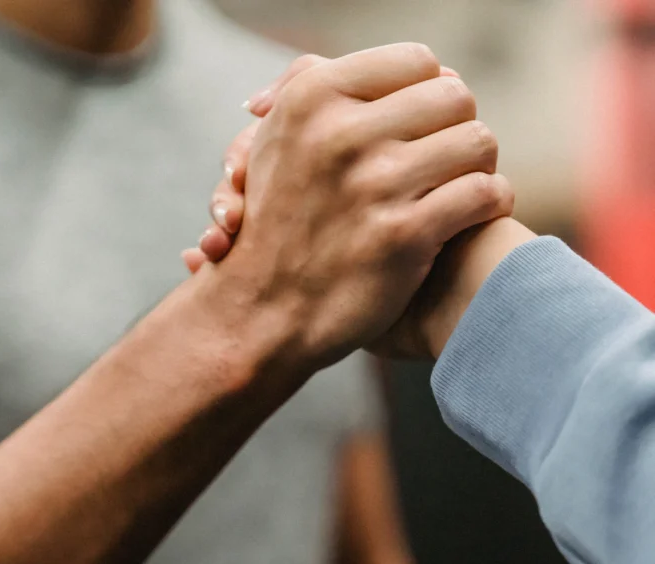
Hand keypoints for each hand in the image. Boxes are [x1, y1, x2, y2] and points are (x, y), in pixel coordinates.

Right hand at [185, 50, 512, 360]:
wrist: (263, 310)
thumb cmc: (278, 224)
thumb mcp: (276, 141)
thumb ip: (319, 88)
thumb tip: (385, 67)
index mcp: (311, 99)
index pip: (416, 61)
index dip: (430, 92)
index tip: (424, 125)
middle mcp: (341, 134)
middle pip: (455, 96)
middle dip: (457, 127)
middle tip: (446, 157)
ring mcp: (373, 185)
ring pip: (478, 141)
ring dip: (479, 165)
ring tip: (461, 185)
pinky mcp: (403, 235)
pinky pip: (485, 193)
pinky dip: (492, 202)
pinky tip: (472, 214)